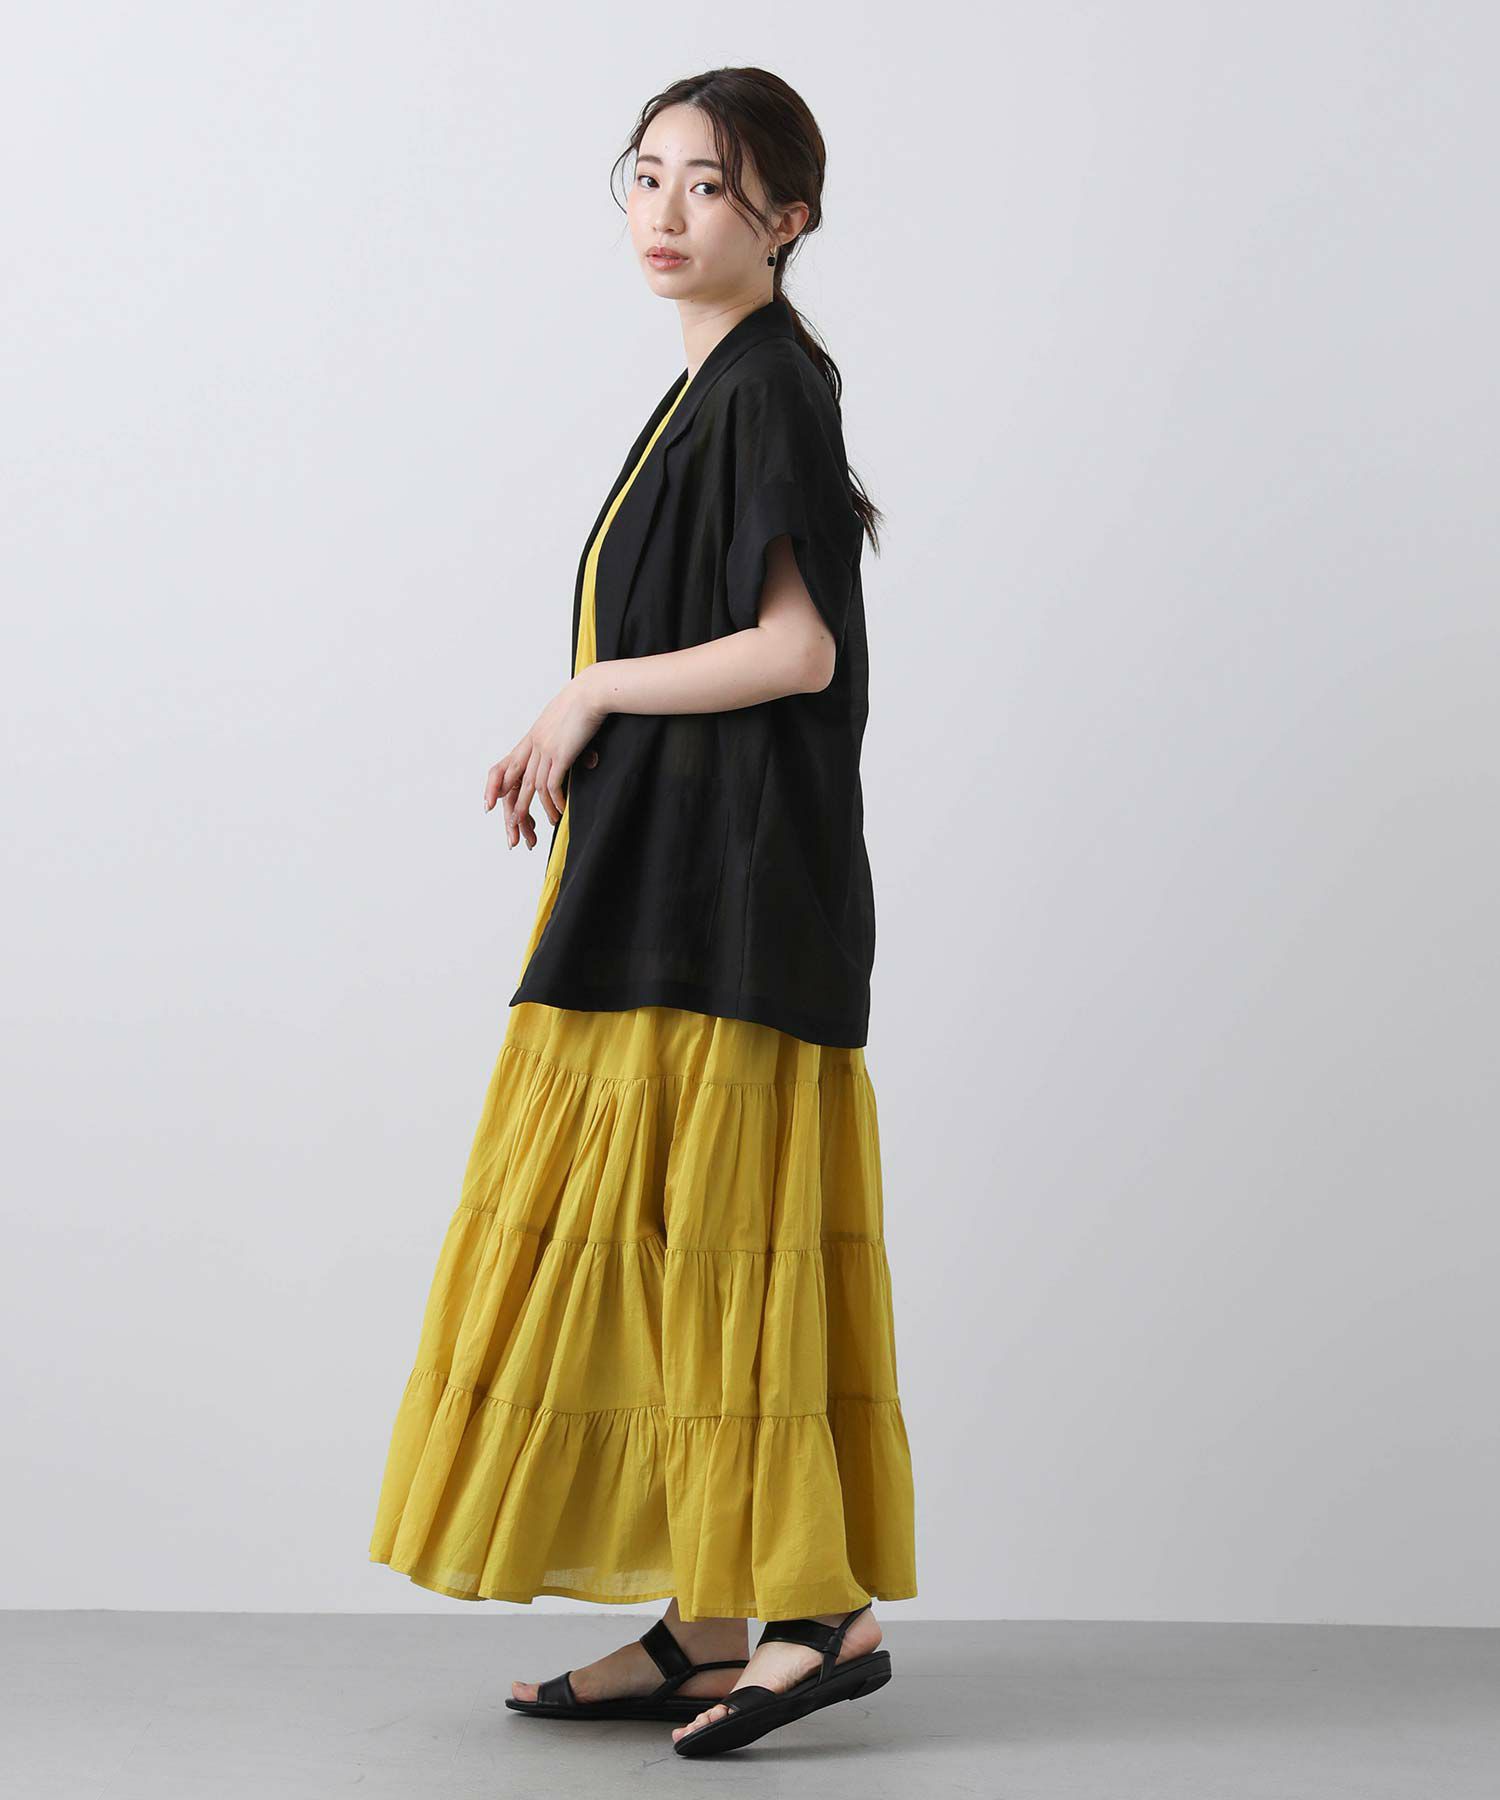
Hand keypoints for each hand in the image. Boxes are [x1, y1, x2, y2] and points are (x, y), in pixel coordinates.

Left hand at [484, 668, 606, 849]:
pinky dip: (554, 801)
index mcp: (531, 738)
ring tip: (545, 825)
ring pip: (533, 788)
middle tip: (514, 831)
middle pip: (516, 782)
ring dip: (539, 810)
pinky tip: (560, 811)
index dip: (495, 787)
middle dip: (515, 810)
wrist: (592, 692)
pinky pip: (551, 784)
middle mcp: (533, 744)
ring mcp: (545, 749)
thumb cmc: (583, 704)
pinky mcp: (560, 753)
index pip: (505, 765)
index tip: (491, 805)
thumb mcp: (563, 723)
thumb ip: (560, 741)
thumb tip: (570, 755)